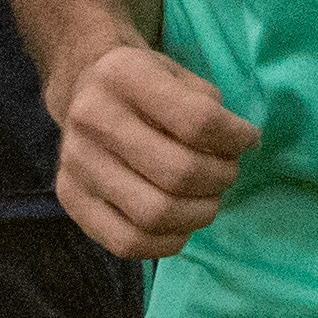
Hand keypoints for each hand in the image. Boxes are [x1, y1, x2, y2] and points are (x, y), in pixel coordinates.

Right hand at [50, 41, 254, 259]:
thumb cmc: (143, 85)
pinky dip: (167, 243)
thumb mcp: (178, 75)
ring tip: (207, 199)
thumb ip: (208, 108)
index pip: (197, 121)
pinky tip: (181, 224)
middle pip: (178, 172)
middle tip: (227, 173)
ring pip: (154, 213)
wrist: (83, 89)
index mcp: (122, 74)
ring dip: (198, 214)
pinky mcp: (69, 197)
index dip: (235, 138)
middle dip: (219, 179)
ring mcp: (74, 161)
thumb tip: (239, 148)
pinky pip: (127, 242)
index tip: (248, 140)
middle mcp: (90, 116)